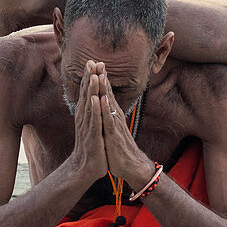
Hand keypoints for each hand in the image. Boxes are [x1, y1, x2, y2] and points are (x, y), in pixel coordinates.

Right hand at [69, 61, 108, 184]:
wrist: (85, 168)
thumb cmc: (90, 146)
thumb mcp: (91, 126)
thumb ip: (91, 112)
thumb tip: (92, 98)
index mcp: (85, 114)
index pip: (88, 92)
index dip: (90, 77)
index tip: (92, 61)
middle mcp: (84, 118)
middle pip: (87, 94)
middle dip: (89, 77)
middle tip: (90, 61)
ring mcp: (88, 126)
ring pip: (90, 104)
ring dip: (91, 89)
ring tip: (93, 75)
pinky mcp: (93, 136)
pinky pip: (94, 121)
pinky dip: (95, 109)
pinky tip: (96, 99)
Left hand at [99, 73, 153, 190]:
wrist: (131, 165)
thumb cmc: (119, 147)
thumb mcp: (112, 128)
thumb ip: (109, 115)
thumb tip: (105, 104)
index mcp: (112, 114)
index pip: (106, 93)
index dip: (101, 78)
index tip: (95, 63)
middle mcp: (115, 116)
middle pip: (108, 93)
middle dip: (102, 78)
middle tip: (98, 61)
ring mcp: (115, 125)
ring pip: (109, 104)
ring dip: (104, 89)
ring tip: (100, 75)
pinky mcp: (113, 135)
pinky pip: (108, 120)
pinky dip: (105, 109)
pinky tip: (102, 100)